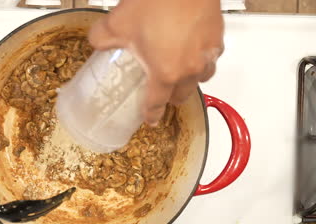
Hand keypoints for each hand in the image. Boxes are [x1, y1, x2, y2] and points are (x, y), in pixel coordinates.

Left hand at [89, 0, 223, 124]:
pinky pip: (213, 55)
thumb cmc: (157, 1)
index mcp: (165, 72)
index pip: (157, 103)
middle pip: (183, 95)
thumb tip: (97, 41)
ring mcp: (207, 52)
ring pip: (202, 77)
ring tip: (181, 71)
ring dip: (191, 80)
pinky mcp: (218, 35)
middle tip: (163, 93)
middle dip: (172, 98)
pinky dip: (204, 57)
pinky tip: (194, 47)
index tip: (151, 119)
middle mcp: (190, 67)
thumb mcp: (117, 23)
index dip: (152, 114)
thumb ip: (102, 38)